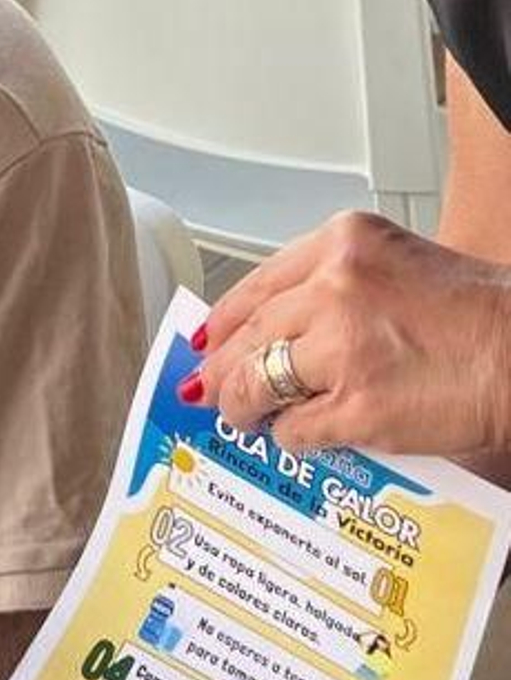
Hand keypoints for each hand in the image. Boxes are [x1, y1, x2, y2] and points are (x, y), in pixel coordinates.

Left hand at [187, 212, 510, 460]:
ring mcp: (344, 348)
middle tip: (210, 389)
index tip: (207, 341)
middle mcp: (336, 287)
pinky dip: (290, 436)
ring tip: (245, 416)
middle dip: (223, 369)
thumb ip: (330, 287)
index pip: (255, 284)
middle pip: (249, 334)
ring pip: (257, 383)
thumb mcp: (392, 266)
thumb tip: (270, 326)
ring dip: (244, 406)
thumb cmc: (472, 315)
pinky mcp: (359, 407)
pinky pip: (295, 428)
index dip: (223, 321)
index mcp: (342, 243)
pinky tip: (297, 435)